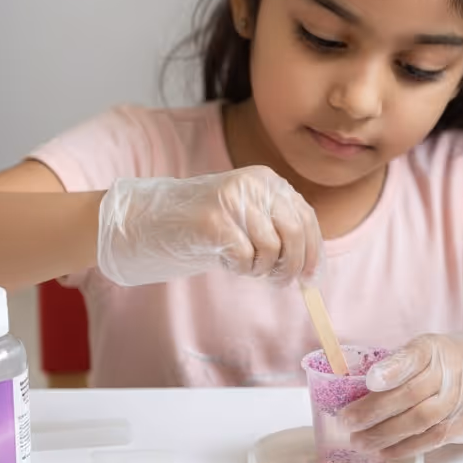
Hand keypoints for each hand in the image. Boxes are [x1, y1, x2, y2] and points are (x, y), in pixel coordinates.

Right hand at [96, 166, 323, 285]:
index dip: (313, 250)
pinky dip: (241, 268)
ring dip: (260, 268)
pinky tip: (228, 263)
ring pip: (271, 248)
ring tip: (244, 266)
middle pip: (295, 232)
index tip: (310, 277)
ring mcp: (232, 200)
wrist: (149, 220)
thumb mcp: (246, 218)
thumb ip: (276, 229)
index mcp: (265, 179)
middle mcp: (253, 184)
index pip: (305, 216)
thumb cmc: (202, 225)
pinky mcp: (213, 221)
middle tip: (279, 282)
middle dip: (293, 265)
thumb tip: (310, 265)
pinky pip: (245, 257)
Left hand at [339, 323, 462, 457]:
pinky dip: (405, 448)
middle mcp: (449, 372)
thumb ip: (397, 365)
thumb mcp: (427, 352)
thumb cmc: (448, 363)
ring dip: (385, 434)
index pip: (413, 356)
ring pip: (419, 420)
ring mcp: (460, 399)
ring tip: (359, 441)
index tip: (369, 381)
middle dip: (374, 410)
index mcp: (434, 348)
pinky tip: (384, 451)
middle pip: (410, 394)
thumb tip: (351, 386)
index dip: (391, 369)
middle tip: (347, 421)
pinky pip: (432, 439)